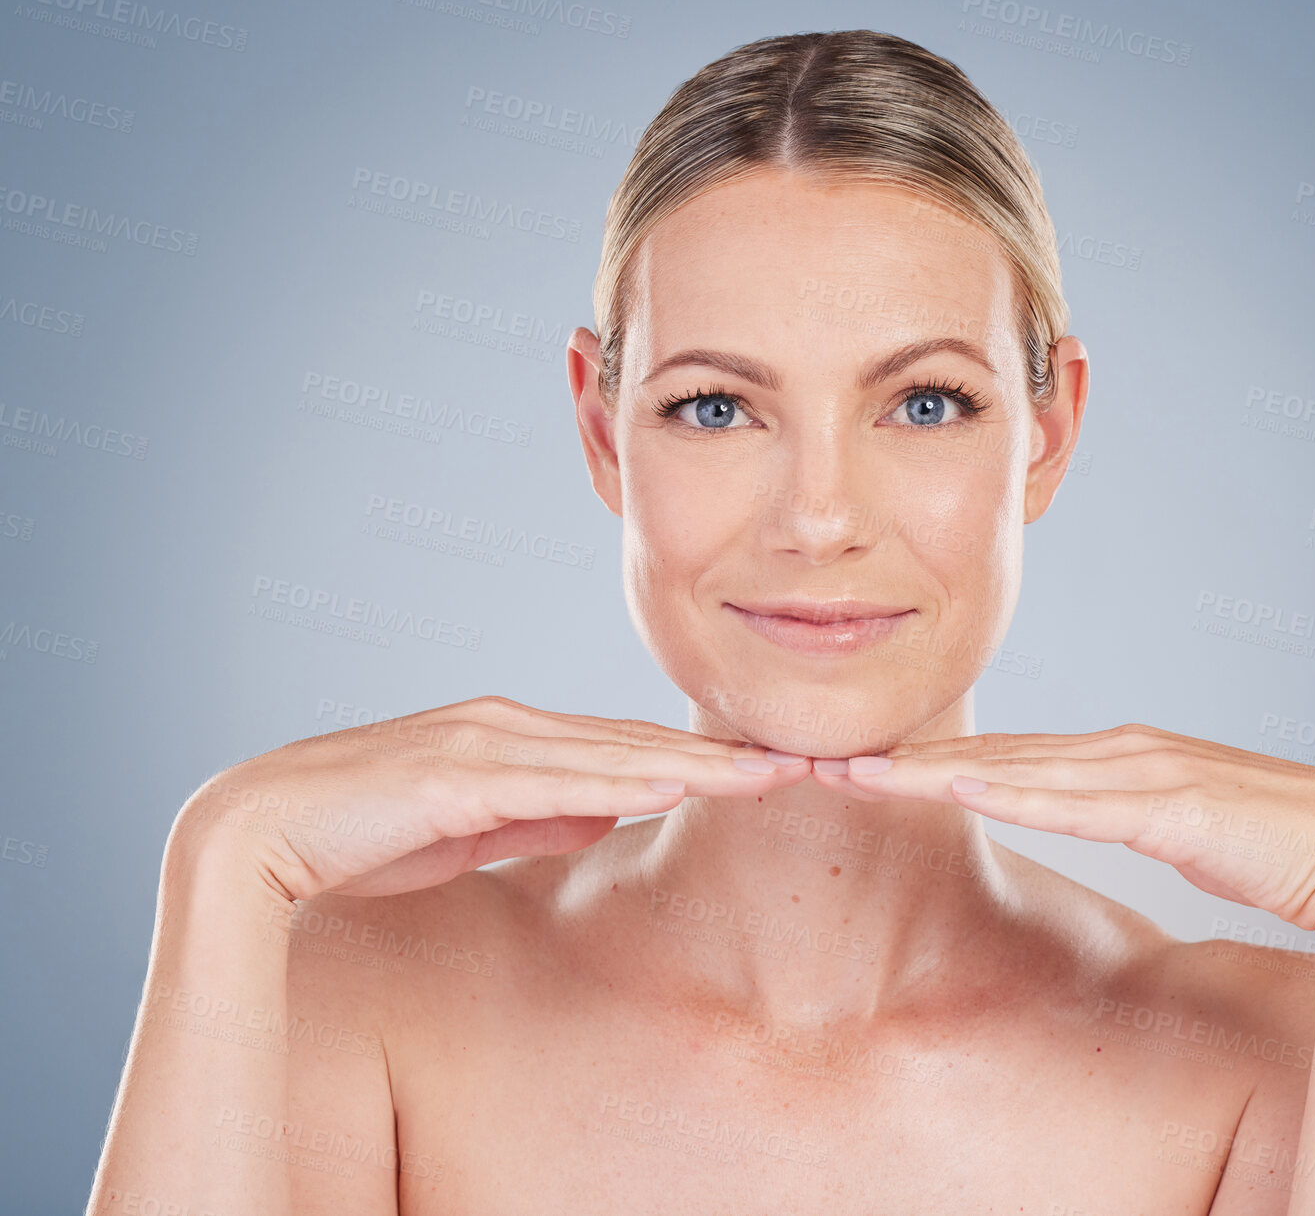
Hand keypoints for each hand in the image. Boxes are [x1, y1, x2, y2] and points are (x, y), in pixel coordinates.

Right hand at [174, 695, 809, 902]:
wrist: (257, 835)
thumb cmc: (360, 834)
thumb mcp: (471, 830)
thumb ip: (539, 812)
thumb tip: (611, 807)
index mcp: (511, 739)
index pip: (625, 749)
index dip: (701, 760)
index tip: (770, 770)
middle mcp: (504, 728)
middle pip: (633, 743)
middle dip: (721, 755)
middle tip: (808, 759)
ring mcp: (478, 745)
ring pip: (607, 756)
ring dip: (691, 765)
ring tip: (768, 774)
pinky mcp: (450, 776)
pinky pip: (550, 781)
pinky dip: (616, 782)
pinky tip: (671, 786)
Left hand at [810, 723, 1314, 929]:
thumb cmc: (1276, 849)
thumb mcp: (1180, 830)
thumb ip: (1131, 814)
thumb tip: (1095, 815)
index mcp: (1121, 758)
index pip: (1008, 759)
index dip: (931, 763)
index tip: (864, 769)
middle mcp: (1123, 751)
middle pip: (994, 755)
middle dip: (908, 760)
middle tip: (825, 759)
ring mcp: (1145, 773)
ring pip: (1017, 771)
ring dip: (933, 772)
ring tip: (858, 774)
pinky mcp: (1171, 809)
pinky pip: (1075, 803)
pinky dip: (1013, 794)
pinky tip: (955, 788)